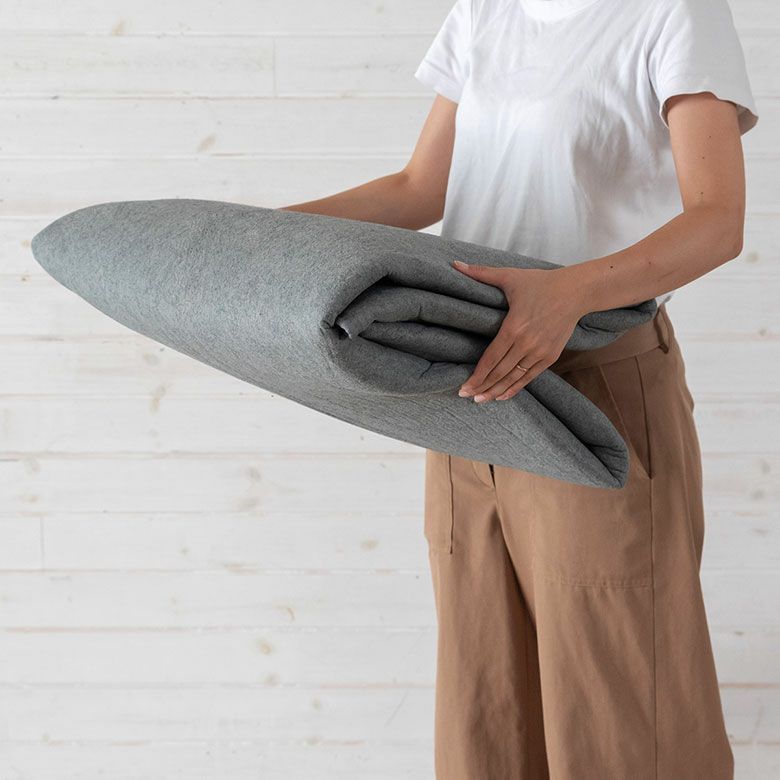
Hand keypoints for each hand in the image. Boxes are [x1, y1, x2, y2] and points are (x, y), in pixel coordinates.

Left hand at [452, 260, 585, 401]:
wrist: (576, 291)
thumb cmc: (541, 283)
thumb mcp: (510, 277)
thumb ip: (481, 274)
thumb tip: (455, 265)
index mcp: (514, 327)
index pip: (491, 359)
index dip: (476, 375)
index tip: (463, 386)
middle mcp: (527, 344)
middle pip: (500, 372)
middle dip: (481, 387)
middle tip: (465, 396)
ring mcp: (540, 352)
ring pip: (514, 378)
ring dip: (496, 391)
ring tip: (480, 400)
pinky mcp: (551, 357)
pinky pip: (529, 377)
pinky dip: (515, 388)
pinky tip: (502, 396)